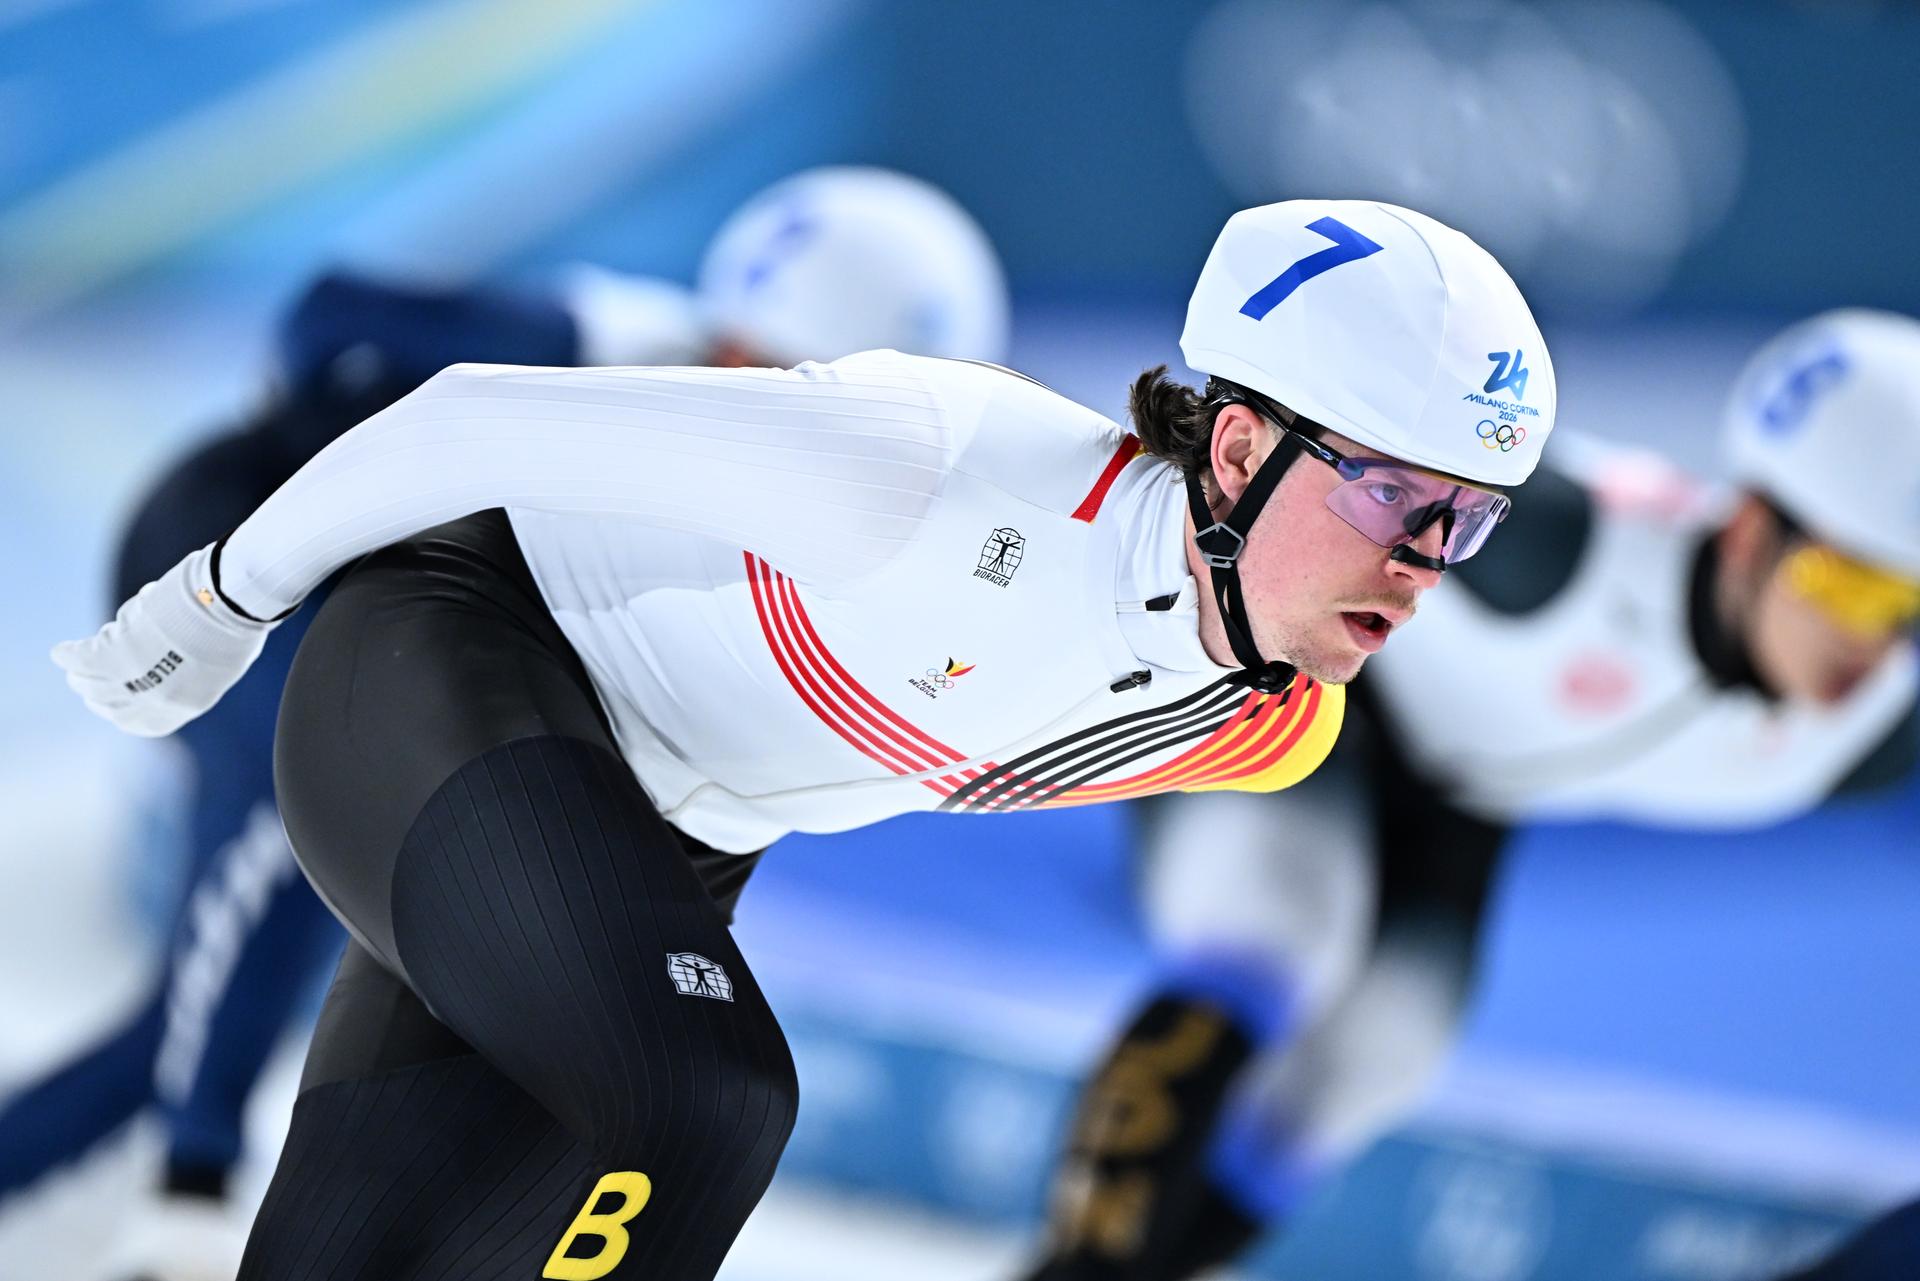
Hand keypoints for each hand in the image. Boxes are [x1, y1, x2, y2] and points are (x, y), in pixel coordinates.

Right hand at [51, 543, 275, 736]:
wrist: (230, 601)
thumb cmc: (235, 620)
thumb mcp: (220, 659)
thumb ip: (195, 670)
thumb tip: (179, 664)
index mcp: (188, 703)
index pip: (144, 723)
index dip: (123, 713)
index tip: (111, 705)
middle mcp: (159, 699)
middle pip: (112, 704)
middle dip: (97, 694)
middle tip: (84, 682)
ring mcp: (136, 678)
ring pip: (92, 683)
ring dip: (81, 674)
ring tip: (74, 665)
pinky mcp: (116, 654)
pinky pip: (81, 658)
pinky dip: (69, 654)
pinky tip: (61, 652)